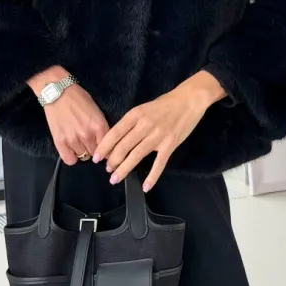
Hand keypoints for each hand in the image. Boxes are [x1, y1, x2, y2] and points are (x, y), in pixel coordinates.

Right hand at [27, 67, 109, 164]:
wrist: (58, 92)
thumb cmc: (79, 98)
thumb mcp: (96, 111)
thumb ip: (101, 128)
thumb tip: (105, 143)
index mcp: (99, 125)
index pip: (107, 149)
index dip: (106, 150)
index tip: (103, 149)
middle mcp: (87, 135)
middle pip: (95, 154)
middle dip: (93, 149)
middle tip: (88, 141)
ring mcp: (73, 139)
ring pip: (83, 156)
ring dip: (82, 151)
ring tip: (77, 140)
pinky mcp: (60, 142)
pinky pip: (69, 160)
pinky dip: (71, 156)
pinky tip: (71, 149)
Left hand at [92, 84, 209, 191]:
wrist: (188, 99)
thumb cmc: (165, 103)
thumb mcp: (143, 108)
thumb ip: (131, 122)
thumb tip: (117, 139)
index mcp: (135, 114)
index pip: (115, 133)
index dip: (104, 147)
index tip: (97, 158)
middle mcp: (144, 125)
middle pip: (123, 147)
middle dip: (112, 161)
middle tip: (108, 170)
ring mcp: (157, 136)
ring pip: (136, 156)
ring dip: (124, 169)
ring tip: (115, 178)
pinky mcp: (170, 144)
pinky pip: (159, 164)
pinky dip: (152, 177)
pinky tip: (146, 186)